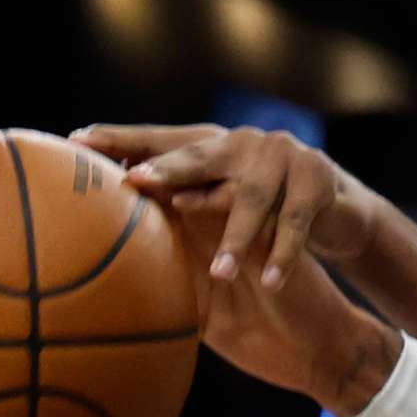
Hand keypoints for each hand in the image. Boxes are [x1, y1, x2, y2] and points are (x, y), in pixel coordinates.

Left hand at [72, 124, 384, 289]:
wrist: (339, 208)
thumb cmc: (263, 211)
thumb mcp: (218, 204)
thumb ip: (178, 205)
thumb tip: (108, 229)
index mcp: (210, 145)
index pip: (158, 138)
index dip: (120, 138)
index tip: (78, 140)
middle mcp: (242, 143)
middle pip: (199, 155)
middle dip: (168, 168)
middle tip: (134, 181)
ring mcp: (283, 158)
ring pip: (251, 198)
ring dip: (234, 236)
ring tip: (218, 271)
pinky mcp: (317, 182)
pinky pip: (295, 224)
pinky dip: (282, 254)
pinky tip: (270, 279)